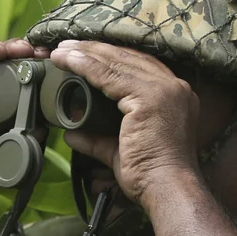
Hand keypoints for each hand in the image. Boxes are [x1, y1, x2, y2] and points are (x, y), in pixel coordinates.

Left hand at [48, 40, 204, 208]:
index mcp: (175, 96)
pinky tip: (68, 61)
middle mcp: (174, 87)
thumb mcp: (121, 150)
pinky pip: (111, 75)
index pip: (138, 66)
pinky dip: (86, 66)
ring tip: (61, 50)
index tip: (84, 54)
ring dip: (86, 54)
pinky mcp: (149, 97)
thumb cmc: (151, 175)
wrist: (168, 190)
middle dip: (94, 50)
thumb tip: (71, 133)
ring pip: (117, 62)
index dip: (110, 57)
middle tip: (66, 46)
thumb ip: (97, 139)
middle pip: (128, 58)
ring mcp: (164, 89)